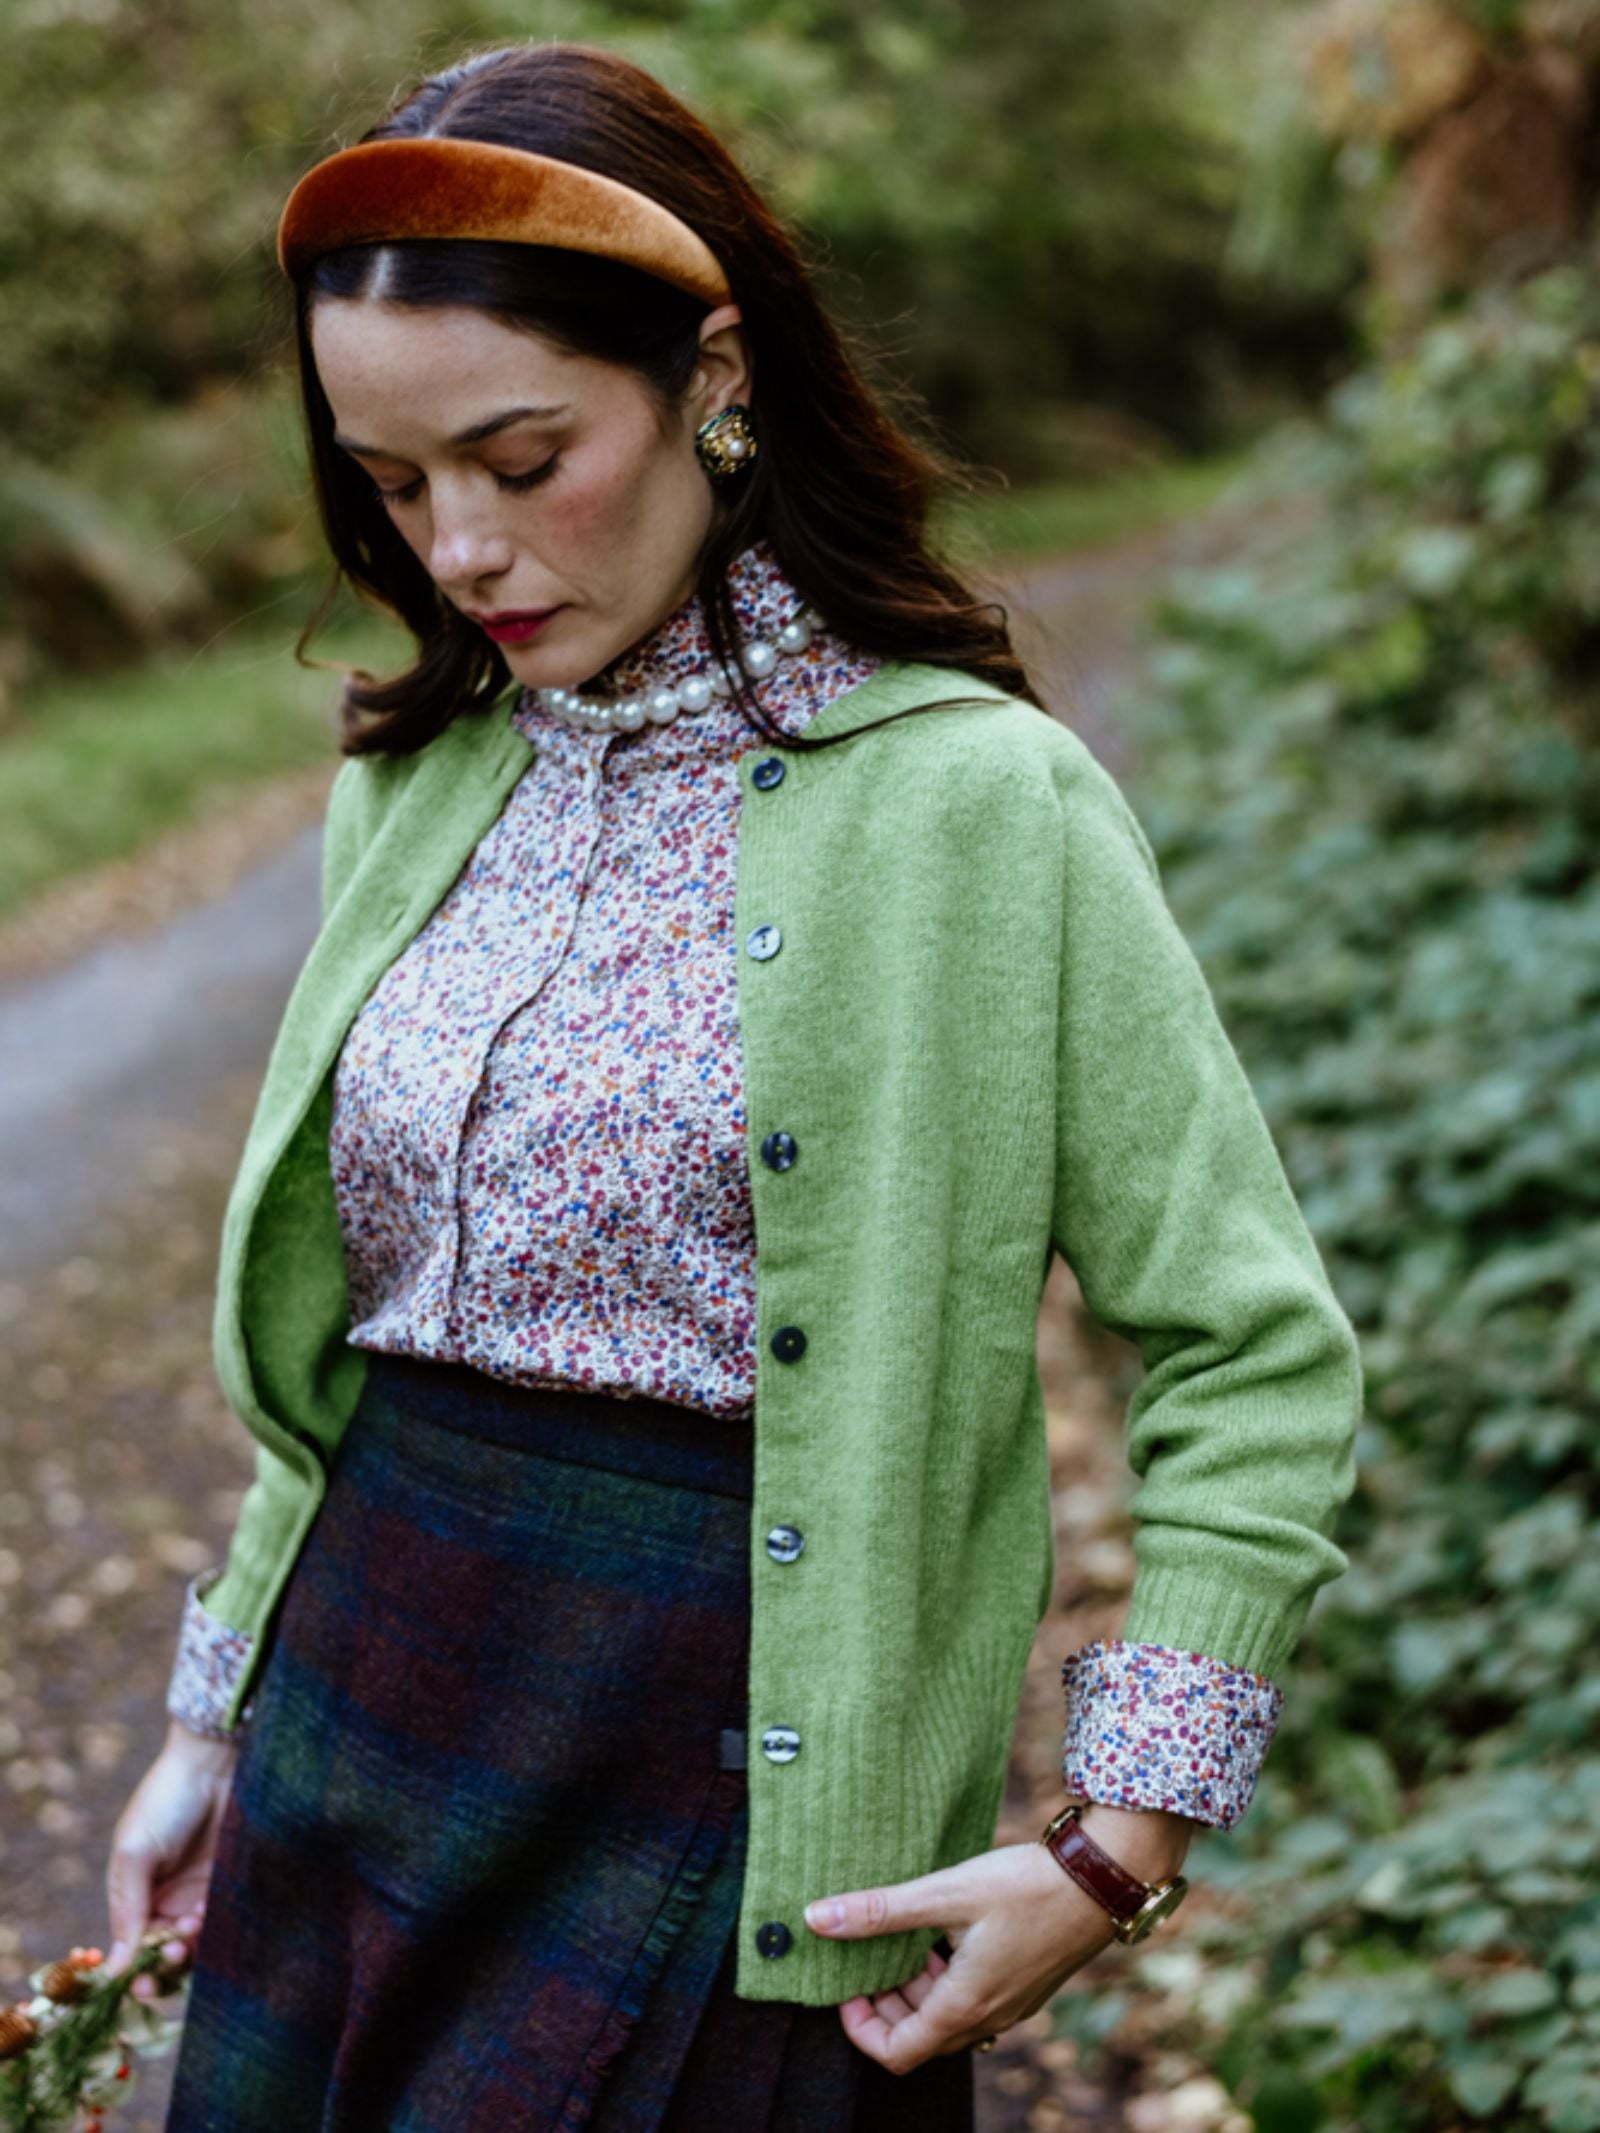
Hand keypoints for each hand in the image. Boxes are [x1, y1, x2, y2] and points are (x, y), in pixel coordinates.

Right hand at [104, 1716, 239, 1987]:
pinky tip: (211, 1910)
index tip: (142, 1985)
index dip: (136, 1973)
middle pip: (167, 1954)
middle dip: (168, 1965)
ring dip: (194, 1946)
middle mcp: (169, 1901)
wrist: (215, 1760)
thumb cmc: (166, 1799)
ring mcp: (202, 1893)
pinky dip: (219, 1928)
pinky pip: (226, 1922)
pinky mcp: (232, 1884)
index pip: (133, 1950)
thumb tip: (113, 1969)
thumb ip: (128, 1909)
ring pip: (199, 1944)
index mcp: (137, 1897)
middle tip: (173, 1954)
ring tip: (193, 1922)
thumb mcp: (135, 1851)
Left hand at [802, 1803, 1195, 2072]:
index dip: (860, 2027)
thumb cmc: (1024, 1887)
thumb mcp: (945, 1892)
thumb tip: (817, 1919)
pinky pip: (972, 2000)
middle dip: (886, 2003)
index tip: (847, 1986)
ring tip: (907, 1936)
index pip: (895, 2053)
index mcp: (964, 2007)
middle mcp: (987, 2017)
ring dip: (917, 1988)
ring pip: (946, 2018)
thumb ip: (881, 1911)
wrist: (1101, 1880)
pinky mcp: (1023, 1984)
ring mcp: (1009, 2004)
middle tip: (871, 1955)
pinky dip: (946, 1978)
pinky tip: (944, 1931)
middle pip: (919, 2037)